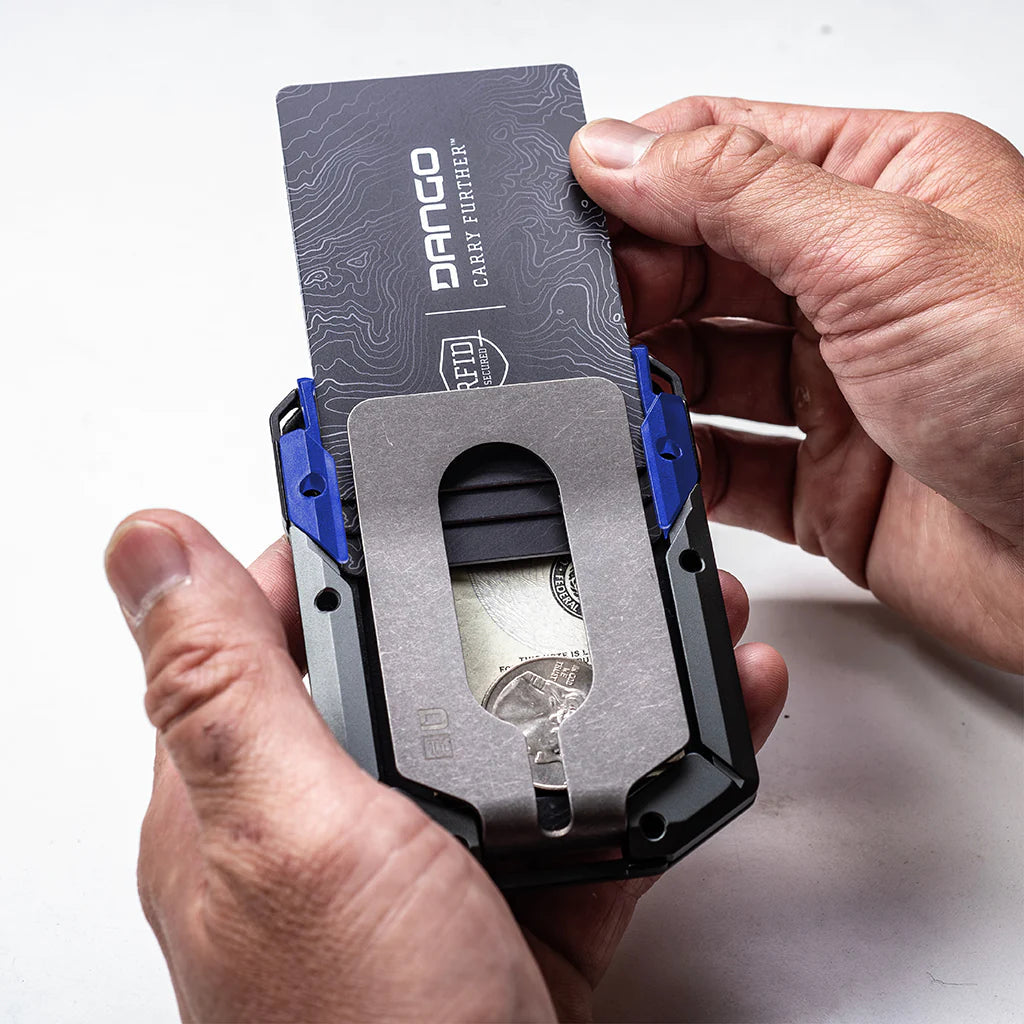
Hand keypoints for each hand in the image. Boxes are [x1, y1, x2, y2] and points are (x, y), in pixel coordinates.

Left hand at [105, 511, 786, 1021]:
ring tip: (657, 595)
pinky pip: (594, 792)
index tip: (393, 458)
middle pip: (420, 651)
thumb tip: (141, 543)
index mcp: (255, 781)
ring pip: (519, 714)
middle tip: (558, 514)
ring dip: (597, 650)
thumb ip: (224, 689)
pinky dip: (657, 747)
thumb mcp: (291, 839)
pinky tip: (711, 705)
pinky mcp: (525, 889)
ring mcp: (440, 851)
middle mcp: (342, 809)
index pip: (278, 606)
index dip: (333, 523)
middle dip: (494, 575)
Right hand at [570, 99, 1022, 671]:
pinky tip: (660, 458)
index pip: (724, 155)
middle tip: (591, 316)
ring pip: (700, 370)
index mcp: (880, 192)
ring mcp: (833, 389)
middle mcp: (850, 288)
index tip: (574, 209)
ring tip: (619, 389)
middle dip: (636, 288)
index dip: (640, 175)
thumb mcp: (886, 256)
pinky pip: (721, 466)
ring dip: (652, 380)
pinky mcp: (821, 482)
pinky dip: (679, 466)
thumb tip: (619, 153)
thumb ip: (738, 196)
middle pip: (697, 265)